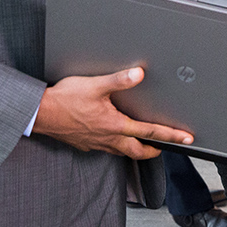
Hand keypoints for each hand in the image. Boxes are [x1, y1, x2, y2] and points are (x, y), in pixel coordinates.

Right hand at [34, 67, 193, 158]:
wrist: (40, 114)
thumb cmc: (65, 100)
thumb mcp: (95, 85)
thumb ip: (119, 80)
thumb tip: (139, 74)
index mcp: (115, 125)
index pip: (150, 132)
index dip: (171, 135)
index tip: (186, 138)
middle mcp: (108, 138)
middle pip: (139, 151)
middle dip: (154, 150)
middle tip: (165, 146)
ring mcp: (97, 143)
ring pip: (123, 151)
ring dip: (136, 148)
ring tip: (143, 142)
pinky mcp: (86, 144)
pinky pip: (107, 148)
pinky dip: (117, 145)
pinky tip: (114, 136)